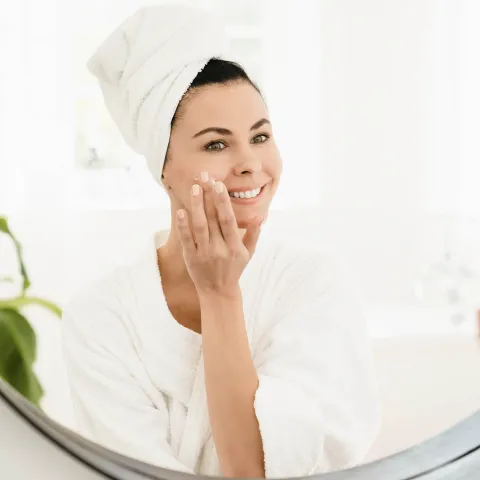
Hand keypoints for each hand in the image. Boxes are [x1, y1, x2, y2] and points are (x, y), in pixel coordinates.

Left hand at [175, 172, 263, 296]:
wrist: (218, 292)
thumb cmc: (234, 269)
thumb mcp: (248, 254)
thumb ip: (253, 235)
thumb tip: (259, 218)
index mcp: (235, 246)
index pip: (228, 219)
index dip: (222, 201)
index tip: (219, 184)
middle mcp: (220, 249)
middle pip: (213, 218)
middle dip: (208, 196)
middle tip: (205, 176)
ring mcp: (204, 253)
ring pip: (199, 226)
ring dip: (196, 206)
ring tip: (194, 187)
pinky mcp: (191, 258)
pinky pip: (186, 239)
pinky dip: (183, 226)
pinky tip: (181, 211)